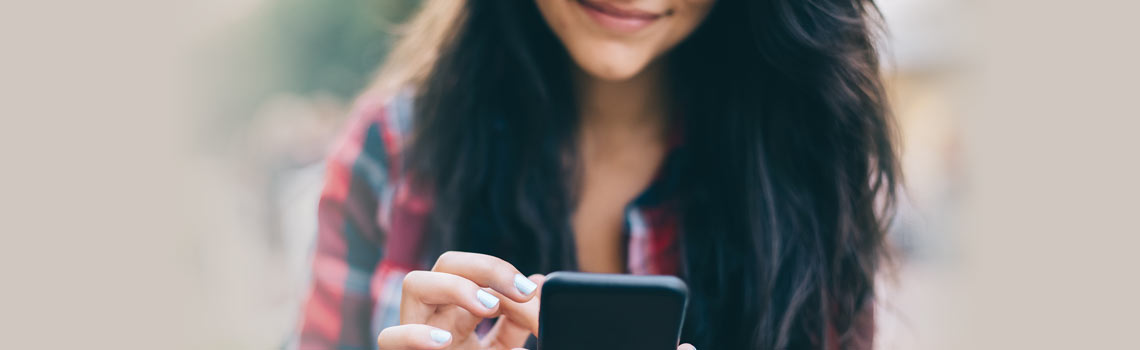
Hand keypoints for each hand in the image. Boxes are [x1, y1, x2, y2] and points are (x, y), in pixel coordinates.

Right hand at [373, 251, 698, 349]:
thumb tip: (690, 349)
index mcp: (492, 331)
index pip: (494, 283)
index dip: (516, 282)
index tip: (544, 300)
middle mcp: (453, 331)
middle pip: (450, 264)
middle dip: (483, 266)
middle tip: (519, 292)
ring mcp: (424, 346)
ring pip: (415, 284)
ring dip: (453, 286)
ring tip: (487, 306)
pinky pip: (389, 339)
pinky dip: (415, 335)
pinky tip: (450, 346)